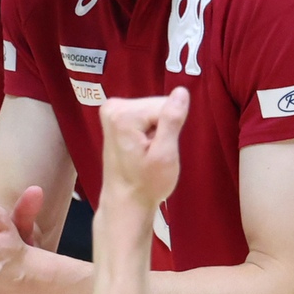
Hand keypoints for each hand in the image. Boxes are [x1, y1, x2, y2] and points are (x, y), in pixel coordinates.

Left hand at [100, 89, 189, 213]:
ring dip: (157, 131)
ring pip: (154, 110)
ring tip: (147, 153)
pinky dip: (149, 130)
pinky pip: (146, 115)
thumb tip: (181, 91)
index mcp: (124, 115)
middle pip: (158, 105)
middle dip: (162, 128)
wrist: (126, 201)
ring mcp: (112, 110)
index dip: (170, 129)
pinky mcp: (115, 116)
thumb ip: (172, 121)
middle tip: (154, 153)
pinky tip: (141, 148)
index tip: (159, 149)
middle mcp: (113, 107)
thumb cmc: (146, 184)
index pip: (166, 106)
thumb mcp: (164, 155)